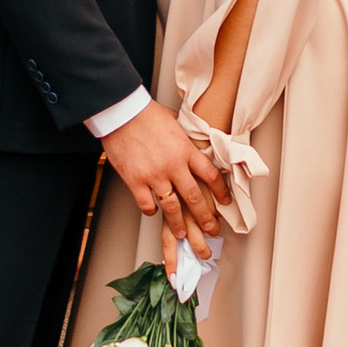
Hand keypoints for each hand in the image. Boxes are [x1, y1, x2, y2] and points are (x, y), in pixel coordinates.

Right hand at [101, 100, 222, 255]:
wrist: (122, 112)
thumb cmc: (147, 114)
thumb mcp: (176, 123)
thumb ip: (186, 140)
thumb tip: (195, 145)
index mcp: (185, 150)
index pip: (210, 175)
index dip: (221, 192)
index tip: (225, 202)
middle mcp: (173, 165)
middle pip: (194, 197)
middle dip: (205, 217)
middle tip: (210, 228)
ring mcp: (154, 175)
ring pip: (172, 208)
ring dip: (178, 224)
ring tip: (181, 234)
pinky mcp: (135, 181)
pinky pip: (146, 204)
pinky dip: (151, 211)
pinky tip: (153, 211)